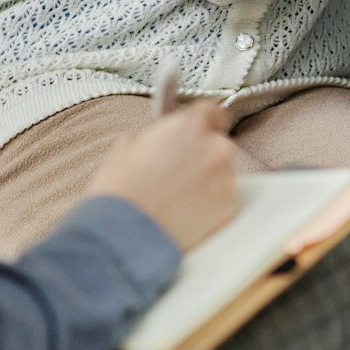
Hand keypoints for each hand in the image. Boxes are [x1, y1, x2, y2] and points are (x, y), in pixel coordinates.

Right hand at [85, 102, 236, 251]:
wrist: (123, 237)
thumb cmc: (120, 194)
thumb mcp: (125, 148)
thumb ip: (154, 135)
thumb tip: (159, 138)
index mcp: (190, 126)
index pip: (211, 111)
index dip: (201, 123)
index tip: (196, 132)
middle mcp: (215, 148)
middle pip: (217, 144)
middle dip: (200, 156)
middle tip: (176, 173)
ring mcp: (226, 179)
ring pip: (221, 174)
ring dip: (206, 181)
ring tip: (177, 198)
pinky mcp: (229, 209)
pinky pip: (222, 201)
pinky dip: (209, 206)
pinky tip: (185, 214)